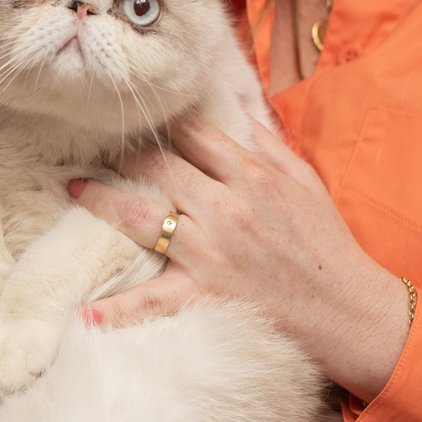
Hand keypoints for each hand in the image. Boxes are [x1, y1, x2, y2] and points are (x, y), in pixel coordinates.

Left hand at [69, 114, 409, 402]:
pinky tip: (84, 311)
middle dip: (122, 153)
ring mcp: (211, 250)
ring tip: (73, 187)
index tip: (136, 115)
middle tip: (92, 145)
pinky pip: (151, 298)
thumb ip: (267, 145)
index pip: (193, 133)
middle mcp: (225, 207)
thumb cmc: (328, 246)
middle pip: (158, 166)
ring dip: (101, 199)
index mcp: (251, 175)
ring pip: (141, 215)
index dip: (160, 121)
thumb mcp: (305, 183)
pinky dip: (117, 308)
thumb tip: (235, 110)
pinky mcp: (204, 292)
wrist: (349, 311)